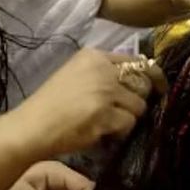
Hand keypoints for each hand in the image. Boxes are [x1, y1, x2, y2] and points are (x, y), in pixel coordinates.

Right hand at [12, 49, 164, 157]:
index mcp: (93, 55)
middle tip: (125, 113)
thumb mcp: (75, 75)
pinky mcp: (105, 114)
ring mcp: (104, 91)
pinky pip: (129, 124)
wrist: (32, 126)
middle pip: (142, 83)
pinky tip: (102, 134)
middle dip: (138, 100)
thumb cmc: (51, 104)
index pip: (136, 61)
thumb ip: (103, 73)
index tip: (157, 88)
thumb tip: (140, 81)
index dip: (151, 76)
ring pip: (139, 106)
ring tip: (108, 125)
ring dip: (128, 119)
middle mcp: (102, 69)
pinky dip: (120, 133)